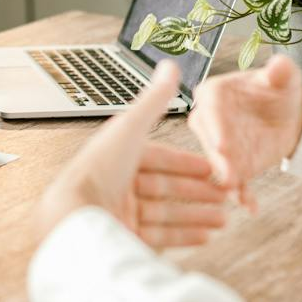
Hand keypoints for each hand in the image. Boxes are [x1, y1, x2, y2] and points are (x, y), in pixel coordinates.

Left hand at [37, 62, 230, 247]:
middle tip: (226, 195)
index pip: (159, 159)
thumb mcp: (131, 128)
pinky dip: (185, 236)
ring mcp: (120, 213)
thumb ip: (154, 100)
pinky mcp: (123, 237)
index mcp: (118, 157)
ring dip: (198, 215)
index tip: (213, 169)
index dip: (187, 163)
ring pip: (167, 213)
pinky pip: (160, 236)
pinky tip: (206, 236)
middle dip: (198, 192)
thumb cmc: (99, 169)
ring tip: (224, 219)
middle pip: (166, 188)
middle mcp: (118, 184)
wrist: (76, 216)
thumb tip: (170, 65)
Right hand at [187, 55, 301, 212]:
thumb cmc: (279, 90)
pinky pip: (234, 181)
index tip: (223, 144)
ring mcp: (217, 146)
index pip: (210, 108)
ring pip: (219, 164)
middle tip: (228, 174)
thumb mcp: (285, 77)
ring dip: (227, 179)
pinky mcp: (231, 166)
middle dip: (218, 159)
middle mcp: (208, 120)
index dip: (216, 126)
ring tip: (238, 192)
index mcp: (214, 93)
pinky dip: (242, 194)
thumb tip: (279, 65)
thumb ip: (281, 71)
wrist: (287, 114)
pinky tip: (250, 206)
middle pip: (210, 140)